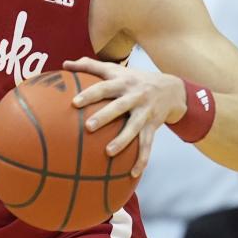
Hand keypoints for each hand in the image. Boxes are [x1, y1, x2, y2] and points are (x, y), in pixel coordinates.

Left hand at [63, 57, 185, 177]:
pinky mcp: (153, 126)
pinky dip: (142, 159)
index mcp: (122, 83)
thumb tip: (65, 64)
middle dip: (105, 117)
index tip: (74, 103)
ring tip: (108, 152)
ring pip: (135, 128)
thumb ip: (90, 66)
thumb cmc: (134, 79)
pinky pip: (148, 144)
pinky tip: (133, 173)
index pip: (104, 87)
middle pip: (119, 107)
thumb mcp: (115, 69)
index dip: (89, 94)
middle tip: (88, 127)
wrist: (172, 89)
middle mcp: (135, 96)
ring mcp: (145, 112)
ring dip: (123, 140)